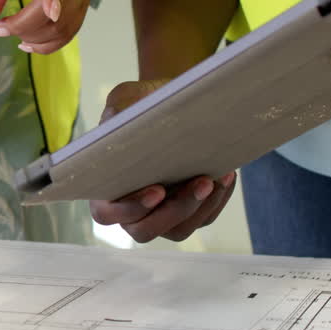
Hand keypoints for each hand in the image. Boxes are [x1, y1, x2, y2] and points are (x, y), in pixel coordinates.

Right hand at [88, 80, 236, 242]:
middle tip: (199, 183)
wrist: (170, 104)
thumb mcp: (125, 99)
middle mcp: (130, 209)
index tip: (156, 190)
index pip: (107, 214)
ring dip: (199, 208)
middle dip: (174, 211)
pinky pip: (202, 218)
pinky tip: (225, 174)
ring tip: (215, 178)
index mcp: (105, 187)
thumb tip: (116, 121)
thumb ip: (117, 110)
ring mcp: (159, 214)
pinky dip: (216, 200)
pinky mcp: (187, 212)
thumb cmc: (141, 104)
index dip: (129, 209)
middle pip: (145, 230)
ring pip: (178, 230)